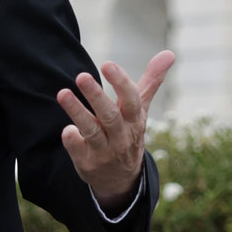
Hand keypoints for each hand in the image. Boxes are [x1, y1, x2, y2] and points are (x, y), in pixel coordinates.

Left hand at [57, 50, 174, 211]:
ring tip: (62, 93)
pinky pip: (77, 149)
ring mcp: (104, 151)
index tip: (107, 64)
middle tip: (81, 76)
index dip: (121, 83)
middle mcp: (121, 136)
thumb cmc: (128, 132)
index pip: (132, 101)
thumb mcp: (140, 110)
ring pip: (91, 130)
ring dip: (76, 112)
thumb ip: (151, 81)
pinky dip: (71, 139)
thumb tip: (169, 52)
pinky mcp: (87, 162)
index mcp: (135, 120)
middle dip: (96, 96)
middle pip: (110, 115)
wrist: (121, 179)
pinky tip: (67, 129)